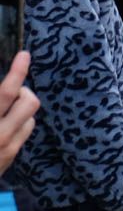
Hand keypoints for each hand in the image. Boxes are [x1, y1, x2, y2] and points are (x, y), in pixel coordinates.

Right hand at [0, 53, 36, 175]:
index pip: (5, 93)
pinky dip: (20, 120)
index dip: (17, 71)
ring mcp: (7, 146)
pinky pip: (26, 129)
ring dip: (21, 104)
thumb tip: (5, 91)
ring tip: (4, 106)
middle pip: (28, 101)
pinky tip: (4, 121)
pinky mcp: (12, 155)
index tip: (24, 55)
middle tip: (10, 87)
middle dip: (22, 88)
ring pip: (30, 113)